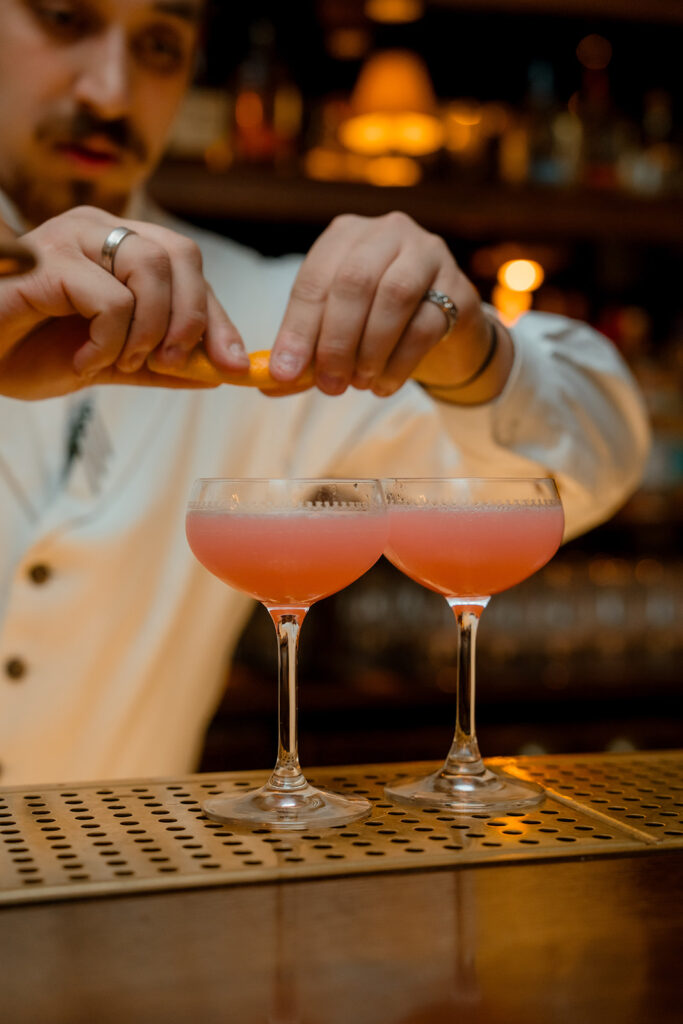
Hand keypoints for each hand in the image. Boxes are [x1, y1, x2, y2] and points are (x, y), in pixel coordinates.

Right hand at [0, 206, 248, 399]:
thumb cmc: (28, 349)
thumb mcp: (109, 362)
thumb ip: (159, 365)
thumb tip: (217, 374)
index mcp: (119, 244)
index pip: (189, 268)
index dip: (217, 317)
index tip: (235, 366)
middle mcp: (100, 228)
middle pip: (182, 254)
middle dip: (193, 318)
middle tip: (173, 362)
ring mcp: (72, 237)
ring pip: (151, 270)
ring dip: (148, 331)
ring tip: (119, 362)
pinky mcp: (48, 261)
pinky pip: (111, 300)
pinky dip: (108, 342)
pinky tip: (83, 361)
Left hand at [268, 211, 508, 399]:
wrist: (443, 326)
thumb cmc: (378, 323)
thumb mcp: (337, 331)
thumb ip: (306, 353)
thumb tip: (269, 382)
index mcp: (346, 236)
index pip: (314, 279)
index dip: (297, 329)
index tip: (286, 372)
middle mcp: (387, 232)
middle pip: (354, 282)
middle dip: (336, 340)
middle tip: (329, 385)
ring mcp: (428, 253)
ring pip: (395, 296)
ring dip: (370, 348)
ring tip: (359, 383)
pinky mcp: (458, 286)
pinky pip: (427, 322)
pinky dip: (400, 361)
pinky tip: (384, 385)